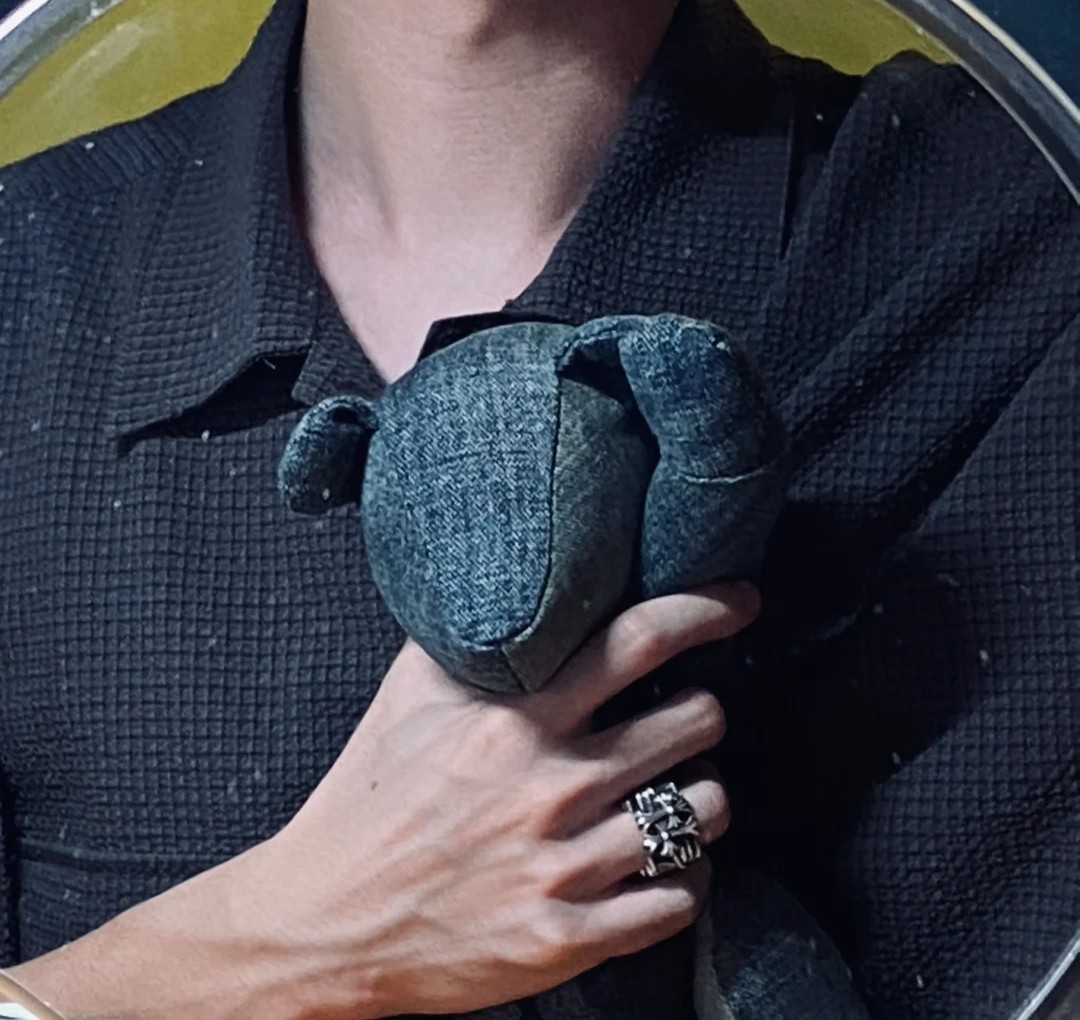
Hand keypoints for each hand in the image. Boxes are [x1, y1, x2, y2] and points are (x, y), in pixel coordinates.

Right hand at [12, 582, 757, 1019]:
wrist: (324, 923)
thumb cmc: (367, 799)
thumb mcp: (403, 697)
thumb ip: (464, 636)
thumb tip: (513, 578)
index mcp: (512, 718)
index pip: (637, 640)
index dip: (705, 610)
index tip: (739, 600)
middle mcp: (547, 786)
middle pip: (695, 722)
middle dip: (700, 714)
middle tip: (681, 722)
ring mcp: (561, 867)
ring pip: (702, 811)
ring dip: (699, 799)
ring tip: (668, 797)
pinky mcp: (567, 938)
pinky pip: (678, 899)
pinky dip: (681, 879)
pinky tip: (651, 866)